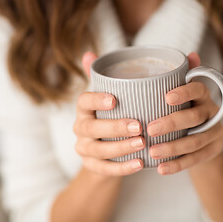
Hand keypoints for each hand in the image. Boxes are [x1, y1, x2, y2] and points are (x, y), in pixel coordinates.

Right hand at [73, 52, 144, 175]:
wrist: (102, 152)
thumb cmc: (110, 117)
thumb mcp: (107, 99)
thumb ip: (104, 78)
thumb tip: (90, 53)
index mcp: (84, 110)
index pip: (83, 101)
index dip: (96, 100)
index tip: (114, 99)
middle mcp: (80, 128)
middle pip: (91, 127)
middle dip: (114, 127)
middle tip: (139, 125)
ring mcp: (84, 149)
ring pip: (98, 149)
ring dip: (120, 148)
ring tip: (142, 144)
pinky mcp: (92, 166)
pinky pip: (105, 169)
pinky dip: (122, 168)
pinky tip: (140, 164)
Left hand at [147, 53, 222, 174]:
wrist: (202, 140)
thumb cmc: (182, 112)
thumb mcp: (180, 96)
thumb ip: (177, 78)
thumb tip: (190, 54)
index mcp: (202, 96)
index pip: (198, 88)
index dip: (184, 91)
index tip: (166, 97)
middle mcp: (211, 112)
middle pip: (194, 116)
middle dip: (172, 123)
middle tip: (149, 129)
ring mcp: (215, 132)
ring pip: (195, 140)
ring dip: (173, 147)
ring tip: (152, 152)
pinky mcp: (214, 150)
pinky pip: (196, 159)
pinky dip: (178, 164)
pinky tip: (161, 169)